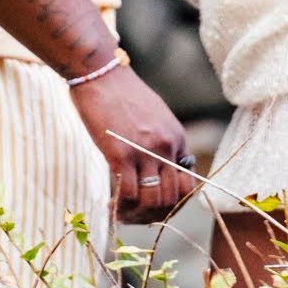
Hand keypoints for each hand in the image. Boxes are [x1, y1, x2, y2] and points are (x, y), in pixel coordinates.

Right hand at [69, 65, 194, 222]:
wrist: (100, 72)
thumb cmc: (121, 92)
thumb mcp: (154, 116)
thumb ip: (160, 141)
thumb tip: (157, 170)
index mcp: (177, 138)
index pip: (187, 185)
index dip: (171, 202)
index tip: (154, 206)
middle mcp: (166, 147)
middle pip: (171, 198)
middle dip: (155, 214)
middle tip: (137, 215)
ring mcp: (144, 151)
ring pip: (152, 200)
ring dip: (139, 214)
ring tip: (124, 213)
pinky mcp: (121, 154)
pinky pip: (129, 193)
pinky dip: (121, 207)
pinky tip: (112, 206)